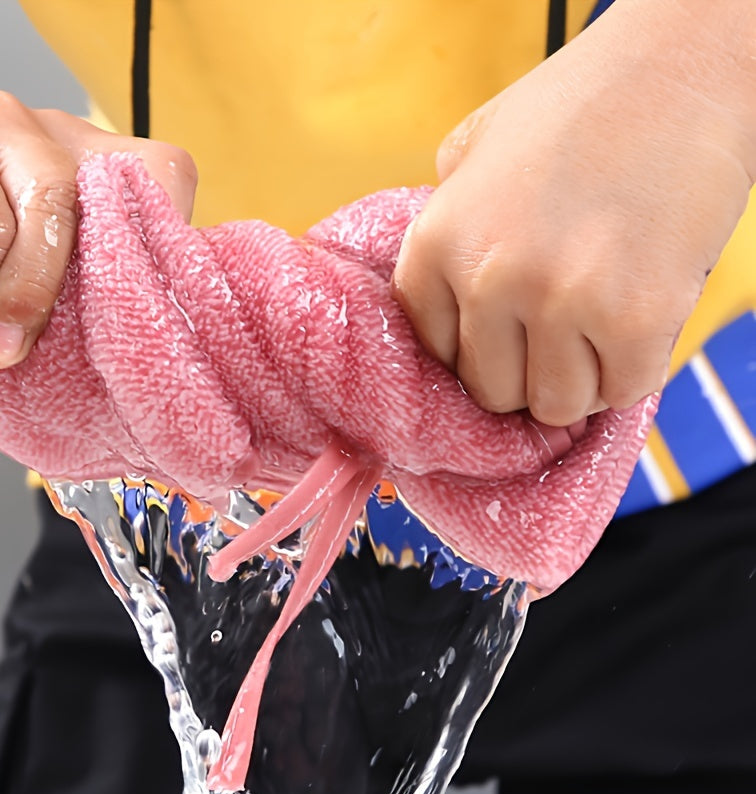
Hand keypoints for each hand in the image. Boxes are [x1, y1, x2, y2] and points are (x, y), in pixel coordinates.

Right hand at [0, 91, 196, 395]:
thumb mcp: (68, 302)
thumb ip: (113, 294)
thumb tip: (168, 323)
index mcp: (94, 158)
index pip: (155, 176)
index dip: (158, 238)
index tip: (142, 316)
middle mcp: (30, 129)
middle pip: (52, 204)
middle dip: (28, 298)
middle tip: (3, 356)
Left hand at [393, 0, 755, 425]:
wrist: (682, 67)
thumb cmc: (577, 108)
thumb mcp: (473, 150)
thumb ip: (445, 227)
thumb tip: (441, 306)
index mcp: (439, 240)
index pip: (434, 354)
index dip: (473, 352)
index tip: (503, 340)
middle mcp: (489, 277)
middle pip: (491, 391)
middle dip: (525, 372)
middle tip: (556, 334)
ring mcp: (561, 299)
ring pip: (554, 405)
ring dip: (578, 381)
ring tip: (595, 329)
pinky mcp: (636, 317)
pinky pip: (620, 393)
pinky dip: (629, 372)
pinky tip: (633, 326)